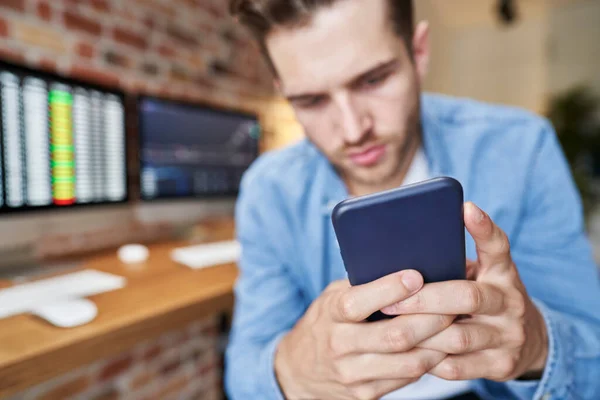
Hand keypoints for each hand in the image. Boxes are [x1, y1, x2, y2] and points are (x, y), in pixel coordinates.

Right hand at [274, 271, 453, 399]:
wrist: (298, 370)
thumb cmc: (324, 323)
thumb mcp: (331, 298)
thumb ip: (360, 287)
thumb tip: (403, 266)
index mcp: (330, 314)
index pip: (359, 302)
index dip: (390, 289)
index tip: (416, 276)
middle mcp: (340, 345)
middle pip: (395, 335)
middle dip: (430, 319)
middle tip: (453, 304)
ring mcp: (352, 373)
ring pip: (408, 361)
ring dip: (438, 344)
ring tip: (455, 327)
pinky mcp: (365, 394)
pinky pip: (407, 379)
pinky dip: (429, 362)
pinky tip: (440, 347)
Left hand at [382, 202, 548, 381]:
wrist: (526, 341)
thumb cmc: (484, 298)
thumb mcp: (480, 275)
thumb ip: (453, 266)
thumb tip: (398, 254)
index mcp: (503, 273)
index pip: (498, 246)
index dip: (483, 227)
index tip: (465, 208)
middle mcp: (511, 301)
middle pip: (466, 296)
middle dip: (423, 299)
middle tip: (390, 300)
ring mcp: (509, 335)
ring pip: (458, 336)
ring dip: (421, 332)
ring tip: (391, 326)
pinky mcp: (502, 365)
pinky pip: (457, 366)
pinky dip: (430, 359)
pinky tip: (409, 352)